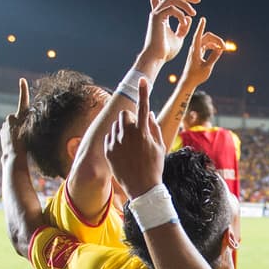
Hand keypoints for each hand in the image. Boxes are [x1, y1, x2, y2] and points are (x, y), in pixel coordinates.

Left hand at [0, 77, 29, 159]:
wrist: (13, 157)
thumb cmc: (26, 147)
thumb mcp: (31, 133)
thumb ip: (29, 123)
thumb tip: (28, 120)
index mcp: (19, 117)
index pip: (23, 101)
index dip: (23, 90)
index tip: (22, 80)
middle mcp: (10, 118)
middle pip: (18, 117)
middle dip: (21, 123)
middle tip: (24, 135)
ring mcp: (4, 125)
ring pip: (14, 125)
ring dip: (17, 131)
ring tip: (19, 141)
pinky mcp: (2, 131)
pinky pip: (9, 131)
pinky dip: (12, 135)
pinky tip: (14, 143)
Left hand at [105, 78, 166, 198]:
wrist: (142, 188)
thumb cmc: (154, 167)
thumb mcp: (160, 147)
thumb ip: (154, 127)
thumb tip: (148, 113)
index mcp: (143, 133)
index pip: (143, 106)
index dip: (143, 92)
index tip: (142, 80)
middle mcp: (128, 135)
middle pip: (124, 115)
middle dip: (129, 120)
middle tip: (135, 132)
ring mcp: (116, 142)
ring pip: (116, 126)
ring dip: (122, 131)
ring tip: (130, 147)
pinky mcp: (108, 150)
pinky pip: (110, 137)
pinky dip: (115, 141)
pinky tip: (123, 153)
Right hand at [140, 0, 200, 64]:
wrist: (157, 58)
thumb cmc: (166, 51)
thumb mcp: (179, 38)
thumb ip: (183, 27)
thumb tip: (189, 18)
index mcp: (161, 16)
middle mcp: (157, 12)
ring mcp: (156, 14)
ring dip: (185, 4)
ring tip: (193, 13)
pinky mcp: (157, 17)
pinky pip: (172, 8)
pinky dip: (180, 15)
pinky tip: (185, 23)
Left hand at [179, 17, 227, 88]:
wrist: (188, 81)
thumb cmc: (196, 76)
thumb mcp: (207, 67)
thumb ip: (213, 58)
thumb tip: (220, 49)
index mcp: (195, 50)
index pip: (198, 35)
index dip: (201, 27)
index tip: (203, 19)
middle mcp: (195, 48)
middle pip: (206, 37)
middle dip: (216, 39)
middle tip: (224, 47)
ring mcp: (196, 50)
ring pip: (207, 41)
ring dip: (215, 42)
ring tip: (223, 49)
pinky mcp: (198, 53)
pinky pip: (206, 45)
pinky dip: (213, 46)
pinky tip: (218, 50)